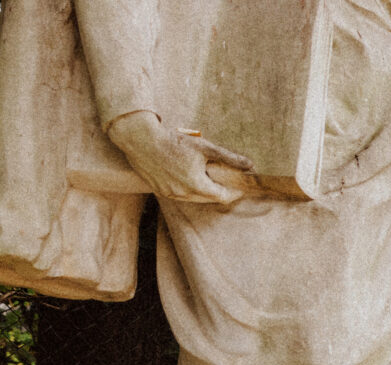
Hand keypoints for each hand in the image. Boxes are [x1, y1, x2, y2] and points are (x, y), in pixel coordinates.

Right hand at [106, 111, 251, 203]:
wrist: (139, 139)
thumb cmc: (173, 141)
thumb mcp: (205, 147)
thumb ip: (229, 158)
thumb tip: (250, 165)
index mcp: (196, 186)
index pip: (223, 197)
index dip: (234, 192)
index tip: (241, 186)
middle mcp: (182, 194)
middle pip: (209, 198)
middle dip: (220, 191)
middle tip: (228, 182)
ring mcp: (169, 194)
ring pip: (194, 197)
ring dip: (204, 190)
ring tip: (210, 178)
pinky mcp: (158, 190)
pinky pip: (179, 194)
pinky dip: (188, 188)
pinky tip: (191, 177)